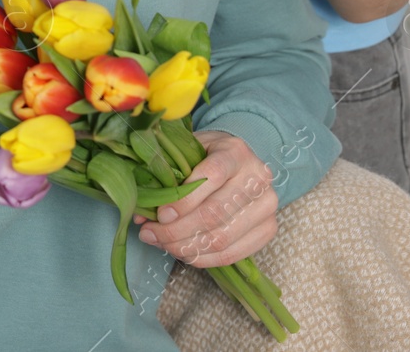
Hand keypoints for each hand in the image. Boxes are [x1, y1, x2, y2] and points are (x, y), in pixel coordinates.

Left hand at [132, 130, 277, 267]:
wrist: (240, 162)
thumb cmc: (207, 156)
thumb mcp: (186, 153)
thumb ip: (165, 177)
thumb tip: (141, 213)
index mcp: (235, 151)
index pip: (212, 176)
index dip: (184, 200)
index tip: (160, 214)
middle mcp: (257, 178)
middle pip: (215, 213)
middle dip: (177, 230)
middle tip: (150, 234)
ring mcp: (267, 205)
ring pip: (222, 238)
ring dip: (186, 247)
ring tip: (162, 244)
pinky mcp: (268, 229)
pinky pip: (233, 254)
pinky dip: (203, 258)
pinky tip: (183, 253)